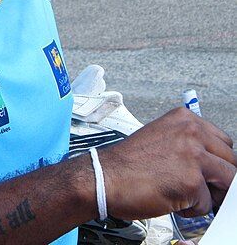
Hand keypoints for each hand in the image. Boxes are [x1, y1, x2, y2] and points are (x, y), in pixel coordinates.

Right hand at [98, 107, 235, 219]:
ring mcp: (194, 155)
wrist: (105, 177)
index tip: (212, 172)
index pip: (223, 141)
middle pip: (231, 160)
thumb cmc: (128, 163)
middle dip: (220, 179)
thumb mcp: (162, 138)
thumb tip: (212, 162)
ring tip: (186, 194)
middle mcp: (192, 132)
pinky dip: (192, 209)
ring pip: (227, 181)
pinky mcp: (192, 181)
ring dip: (209, 194)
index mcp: (184, 119)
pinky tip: (172, 200)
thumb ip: (188, 143)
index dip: (218, 160)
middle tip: (201, 188)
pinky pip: (207, 204)